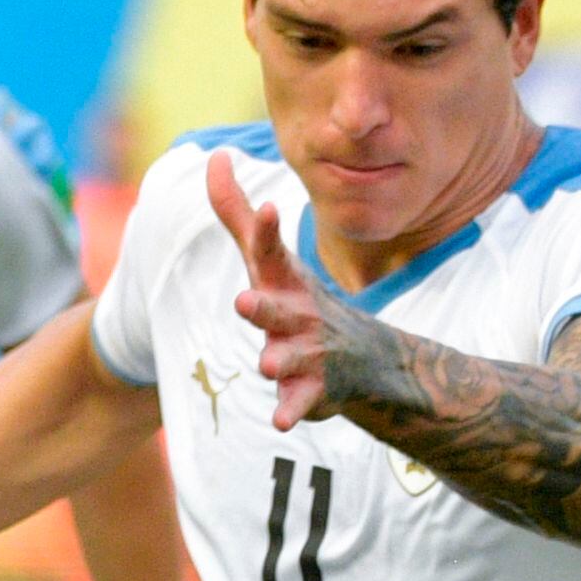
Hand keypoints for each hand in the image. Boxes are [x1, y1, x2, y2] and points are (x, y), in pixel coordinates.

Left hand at [206, 152, 385, 433]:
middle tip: (244, 302)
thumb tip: (213, 158)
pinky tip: (281, 422)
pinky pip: (301, 403)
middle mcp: (299, 313)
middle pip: (276, 310)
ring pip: (290, 357)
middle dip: (263, 307)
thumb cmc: (300, 300)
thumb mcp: (268, 260)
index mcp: (284, 281)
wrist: (367, 361)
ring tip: (268, 364)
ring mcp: (309, 352)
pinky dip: (293, 411)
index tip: (267, 208)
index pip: (271, 252)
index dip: (266, 232)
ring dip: (280, 359)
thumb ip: (237, 214)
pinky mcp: (313, 391)